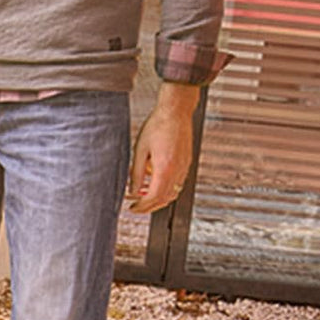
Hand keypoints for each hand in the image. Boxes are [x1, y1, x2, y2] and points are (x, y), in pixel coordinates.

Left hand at [127, 82, 199, 212]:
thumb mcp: (140, 150)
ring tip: (143, 195)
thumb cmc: (158, 125)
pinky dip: (166, 189)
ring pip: (173, 193)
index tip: (133, 208)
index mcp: (165, 169)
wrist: (176, 112)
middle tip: (137, 207)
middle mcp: (178, 171)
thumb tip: (132, 189)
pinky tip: (155, 183)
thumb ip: (136, 172)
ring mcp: (184, 168)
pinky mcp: (187, 163)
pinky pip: (177, 183)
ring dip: (159, 198)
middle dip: (150, 206)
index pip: (153, 197)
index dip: (142, 206)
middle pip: (165, 199)